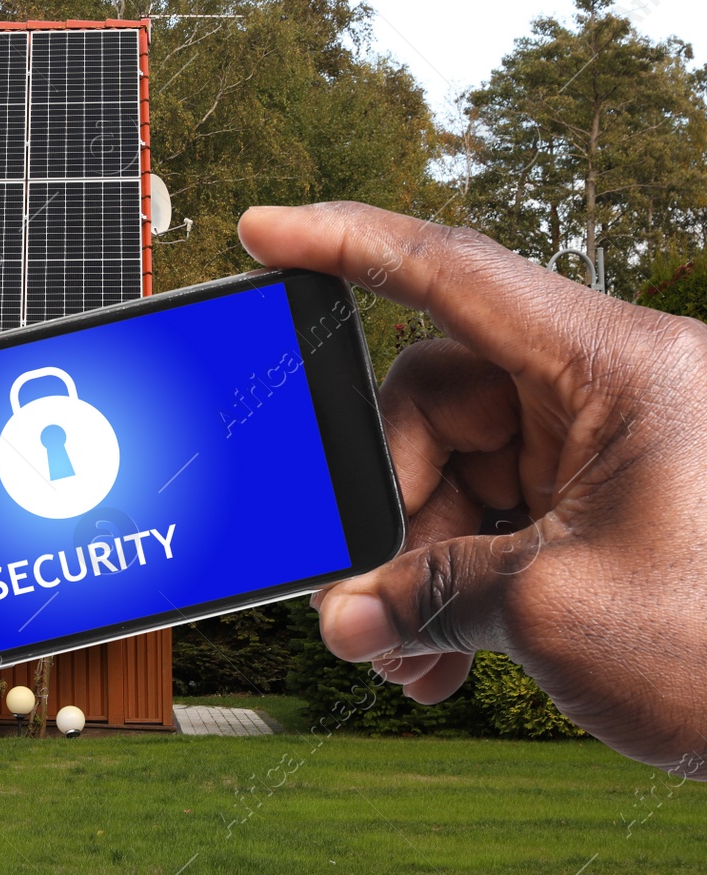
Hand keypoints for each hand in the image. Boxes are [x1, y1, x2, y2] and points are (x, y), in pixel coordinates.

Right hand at [239, 202, 706, 779]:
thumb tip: (345, 618)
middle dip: (393, 508)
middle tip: (368, 595)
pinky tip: (444, 651)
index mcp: (618, 367)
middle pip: (438, 403)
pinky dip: (461, 580)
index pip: (455, 274)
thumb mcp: (559, 613)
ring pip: (460, 473)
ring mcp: (607, 450)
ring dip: (422, 565)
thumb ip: (431, 596)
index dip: (346, 243)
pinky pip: (498, 519)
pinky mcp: (608, 506)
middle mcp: (610, 390)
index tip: (265, 231)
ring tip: (412, 650)